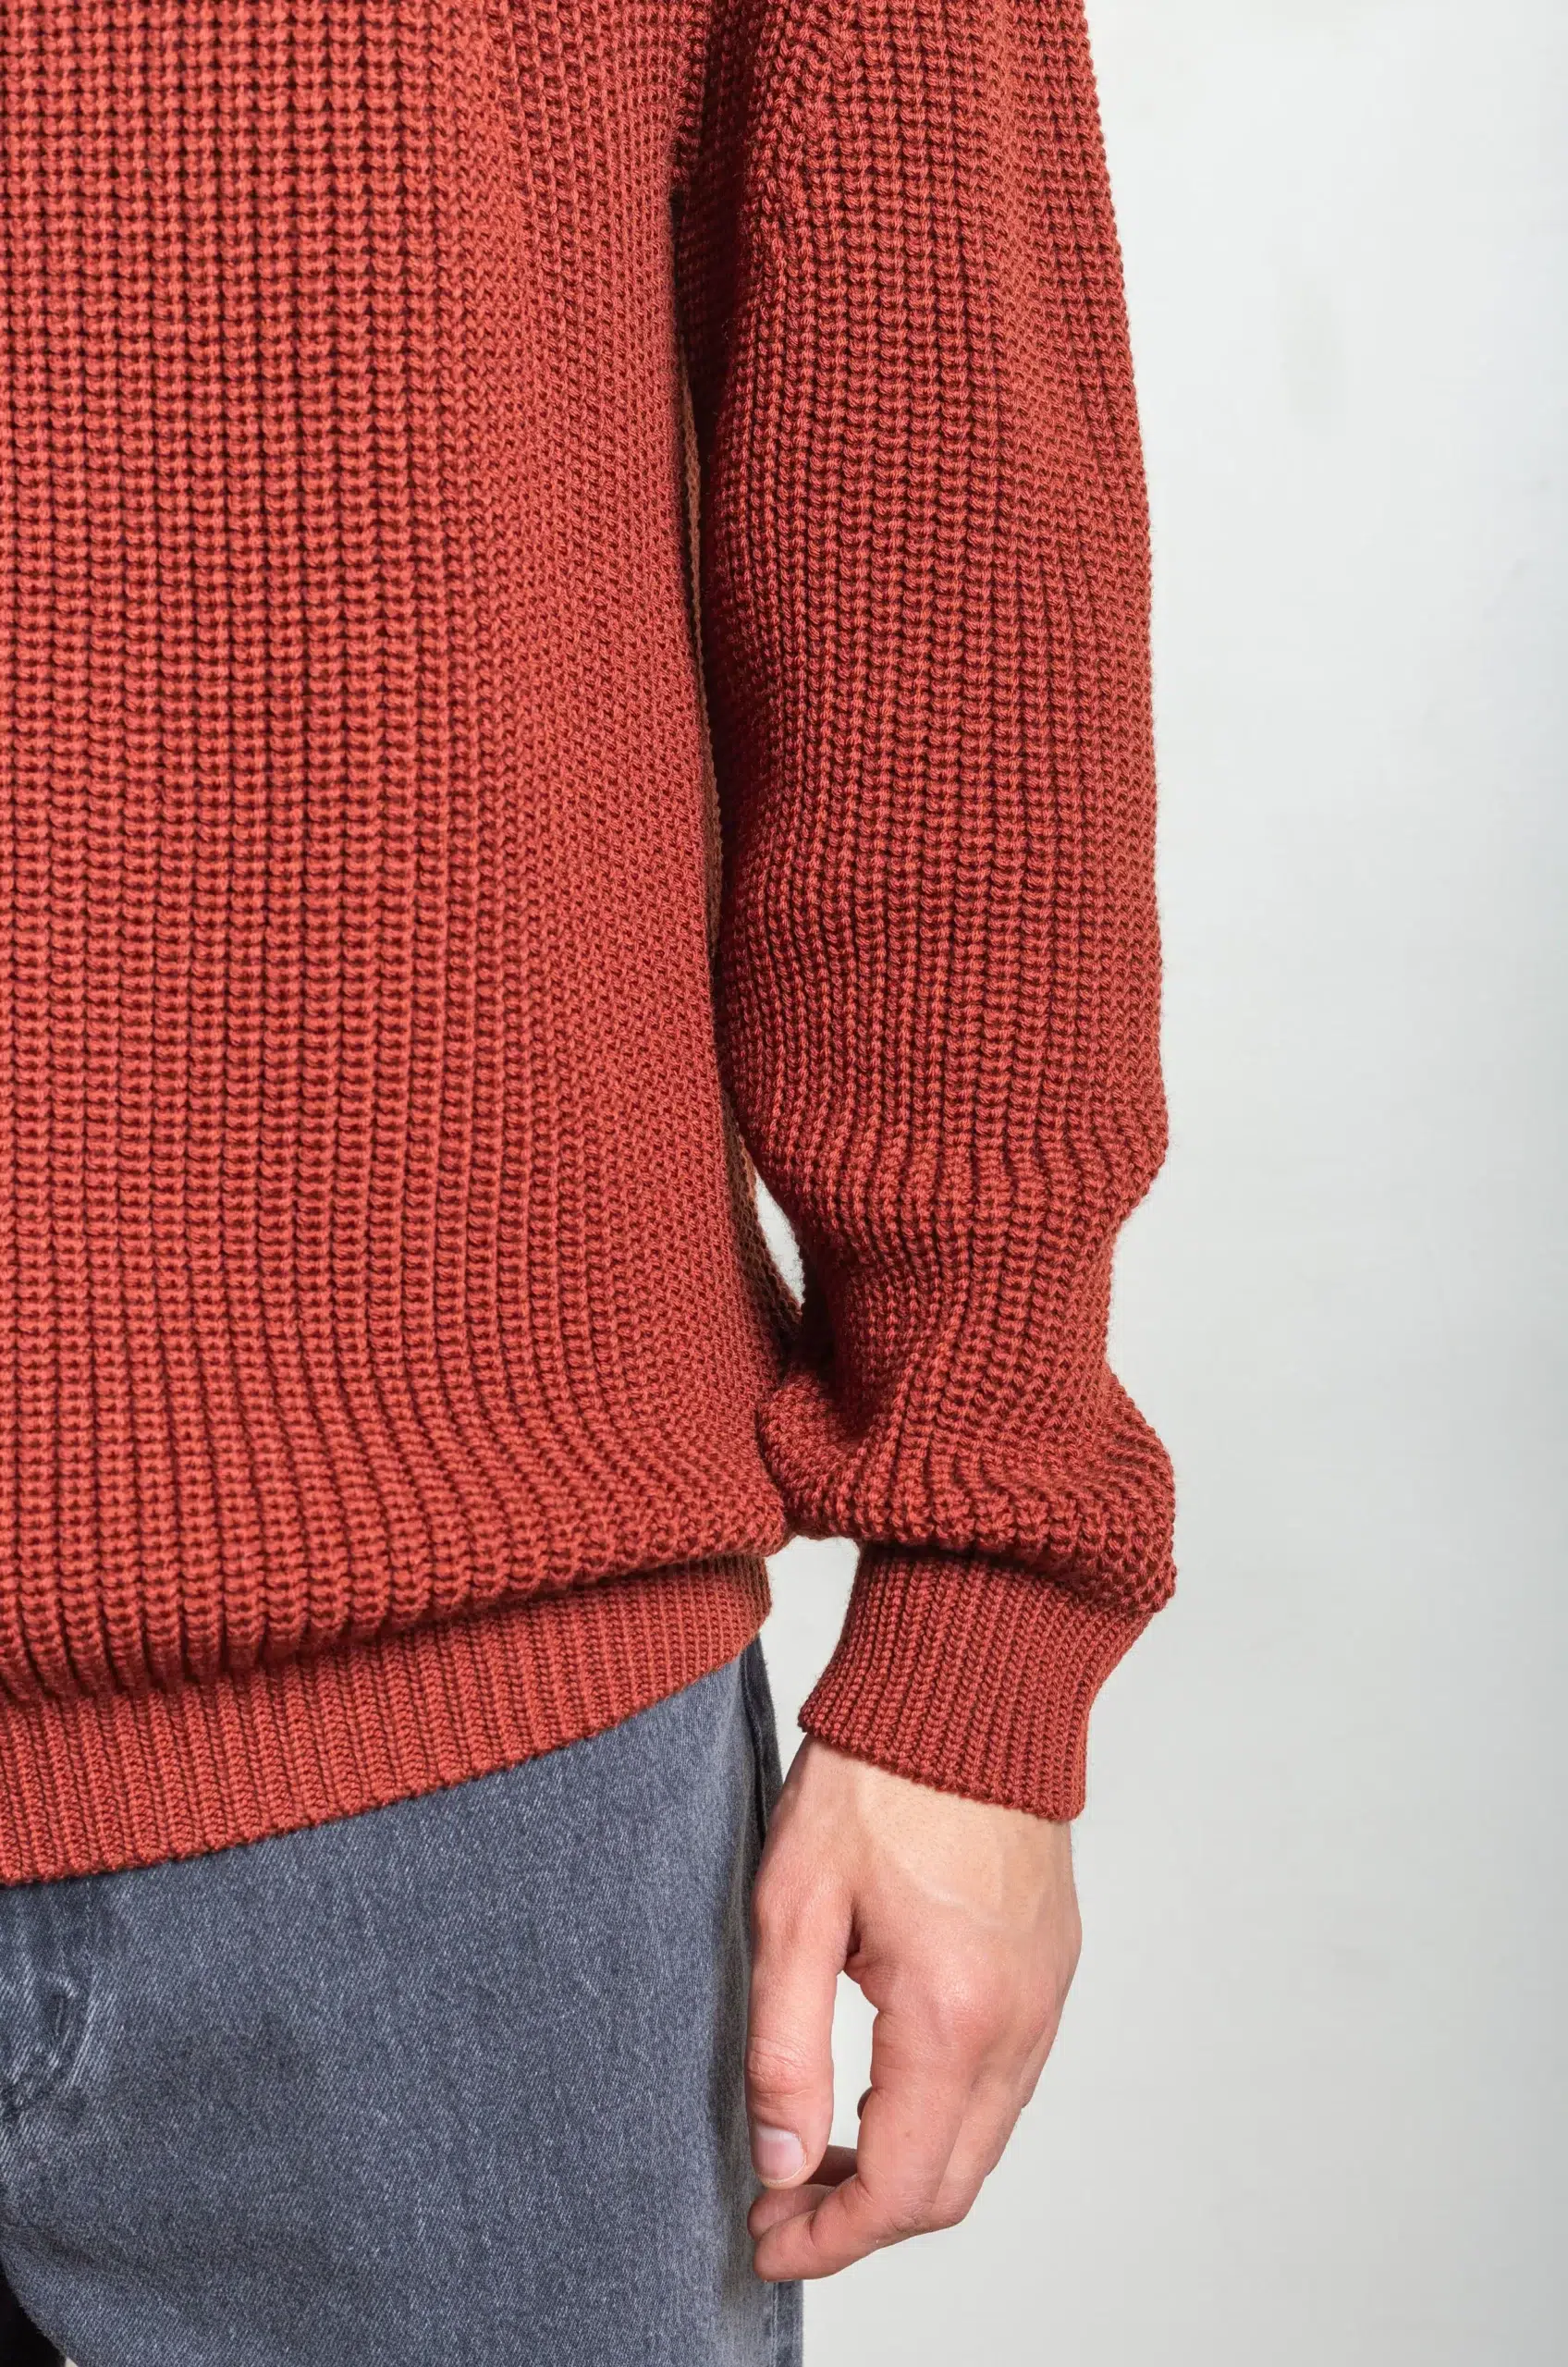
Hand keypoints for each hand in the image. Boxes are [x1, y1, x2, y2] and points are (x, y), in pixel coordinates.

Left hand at [744, 1734, 1080, 2279]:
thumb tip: (778, 2159)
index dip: (828, 2239)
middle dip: (863, 2221)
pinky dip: (945, 2118)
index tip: (766, 2239)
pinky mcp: (1051, 1970)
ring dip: (905, 2170)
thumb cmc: (875, 1778)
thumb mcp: (793, 1905)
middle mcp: (1020, 2024)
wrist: (968, 1689)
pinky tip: (879, 2089)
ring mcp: (1046, 1998)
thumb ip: (784, 2047)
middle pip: (952, 2186)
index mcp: (954, 2016)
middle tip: (779, 2205)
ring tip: (815, 2152)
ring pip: (983, 2141)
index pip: (902, 2190)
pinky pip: (1006, 2084)